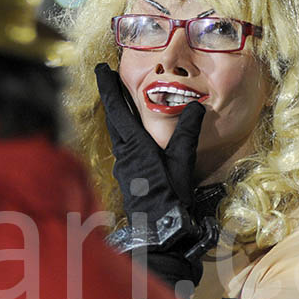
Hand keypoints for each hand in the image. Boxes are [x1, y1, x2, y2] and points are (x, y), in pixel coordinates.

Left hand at [94, 63, 204, 224]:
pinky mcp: (127, 176)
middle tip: (108, 78)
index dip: (108, 87)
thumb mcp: (182, 160)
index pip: (116, 108)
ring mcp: (122, 166)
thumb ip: (188, 131)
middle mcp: (123, 152)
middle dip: (111, 97)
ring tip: (120, 101)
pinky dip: (124, 132)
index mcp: (134, 144)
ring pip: (116, 133)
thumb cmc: (169, 194)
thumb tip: (197, 105)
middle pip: (112, 118)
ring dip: (117, 115)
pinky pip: (122, 146)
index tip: (101, 69)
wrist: (159, 230)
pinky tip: (132, 135)